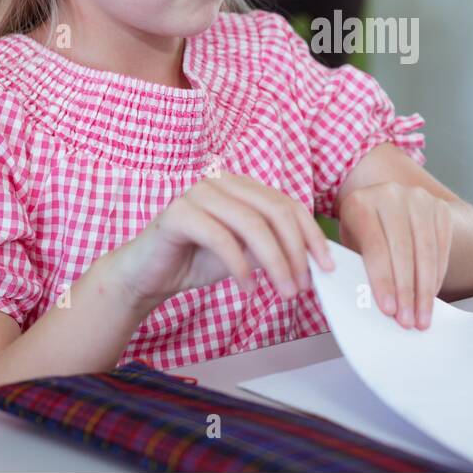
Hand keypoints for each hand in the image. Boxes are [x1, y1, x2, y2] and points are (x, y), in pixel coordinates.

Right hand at [110, 171, 334, 311]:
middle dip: (296, 251)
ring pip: (252, 224)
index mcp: (242, 186)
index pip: (288, 204)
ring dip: (275, 262)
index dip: (311, 235)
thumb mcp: (245, 254)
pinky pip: (220, 238)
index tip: (327, 266)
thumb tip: (312, 261)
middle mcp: (222, 181)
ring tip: (284, 291)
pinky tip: (248, 288)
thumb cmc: (196, 260)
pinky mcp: (178, 212)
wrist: (146, 275)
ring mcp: (198, 192)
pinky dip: (240, 266)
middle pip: (275, 211)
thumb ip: (274, 249)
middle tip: (304, 286)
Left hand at [338, 183, 452, 329]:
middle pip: (403, 250)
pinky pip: (441, 247)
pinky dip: (437, 275)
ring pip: (426, 251)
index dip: (383, 281)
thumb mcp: (353, 245)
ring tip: (422, 316)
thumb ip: (359, 268)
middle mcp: (390, 194)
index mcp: (360, 202)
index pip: (375, 247)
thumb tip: (370, 305)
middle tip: (408, 321)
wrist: (390, 206)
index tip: (388, 310)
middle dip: (406, 291)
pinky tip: (431, 295)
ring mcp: (418, 198)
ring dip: (425, 289)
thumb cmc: (365, 233)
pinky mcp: (439, 207)